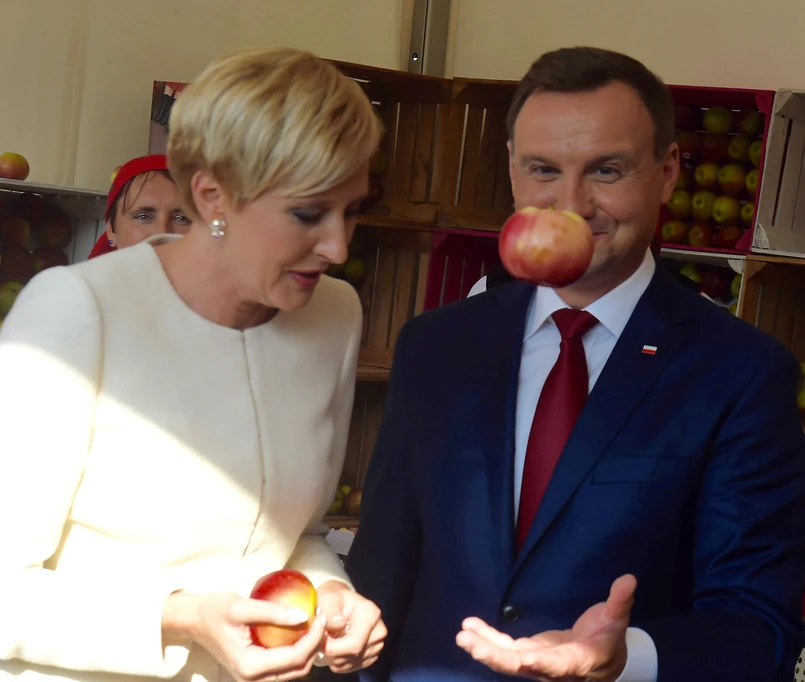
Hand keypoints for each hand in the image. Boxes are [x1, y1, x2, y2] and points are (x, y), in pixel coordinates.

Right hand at [164, 591, 326, 681]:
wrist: (195, 620)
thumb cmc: (215, 610)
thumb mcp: (242, 606)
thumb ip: (272, 612)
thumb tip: (303, 616)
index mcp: (250, 666)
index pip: (294, 657)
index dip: (314, 637)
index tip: (321, 615)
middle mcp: (253, 679)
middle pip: (298, 668)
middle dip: (315, 644)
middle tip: (321, 617)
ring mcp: (254, 678)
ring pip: (294, 670)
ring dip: (308, 648)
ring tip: (315, 622)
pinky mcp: (256, 672)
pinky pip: (284, 666)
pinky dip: (297, 650)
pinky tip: (302, 630)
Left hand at [316, 580, 387, 672]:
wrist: (339, 604)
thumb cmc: (333, 600)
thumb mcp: (327, 599)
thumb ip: (330, 611)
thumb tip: (339, 625)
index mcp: (371, 614)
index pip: (355, 643)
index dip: (334, 648)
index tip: (319, 641)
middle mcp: (378, 630)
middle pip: (354, 655)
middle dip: (333, 653)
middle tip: (322, 640)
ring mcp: (377, 644)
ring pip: (351, 663)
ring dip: (334, 658)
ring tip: (329, 642)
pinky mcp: (371, 655)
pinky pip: (351, 668)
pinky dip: (339, 662)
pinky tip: (334, 649)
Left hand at [455, 574, 635, 681]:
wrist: (601, 661)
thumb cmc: (609, 638)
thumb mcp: (617, 621)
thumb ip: (620, 602)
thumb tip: (629, 579)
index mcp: (576, 662)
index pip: (557, 665)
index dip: (542, 664)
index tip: (525, 658)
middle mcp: (551, 668)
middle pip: (521, 667)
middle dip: (495, 657)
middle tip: (470, 644)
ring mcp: (535, 662)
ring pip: (507, 660)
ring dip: (483, 647)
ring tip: (462, 635)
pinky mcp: (526, 653)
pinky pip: (503, 649)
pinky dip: (486, 638)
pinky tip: (469, 627)